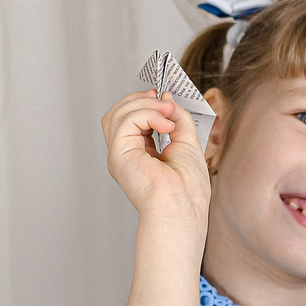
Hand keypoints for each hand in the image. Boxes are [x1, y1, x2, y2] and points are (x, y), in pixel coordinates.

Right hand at [101, 89, 208, 220]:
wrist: (183, 207)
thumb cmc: (187, 189)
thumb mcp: (187, 141)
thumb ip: (177, 118)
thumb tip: (167, 99)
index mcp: (139, 154)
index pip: (129, 119)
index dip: (144, 103)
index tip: (164, 99)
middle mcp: (125, 154)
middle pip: (118, 113)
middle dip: (141, 100)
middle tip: (165, 103)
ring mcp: (120, 154)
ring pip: (118, 113)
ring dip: (145, 105)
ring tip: (168, 113)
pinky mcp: (119, 154)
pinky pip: (125, 121)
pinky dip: (147, 114)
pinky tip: (165, 125)